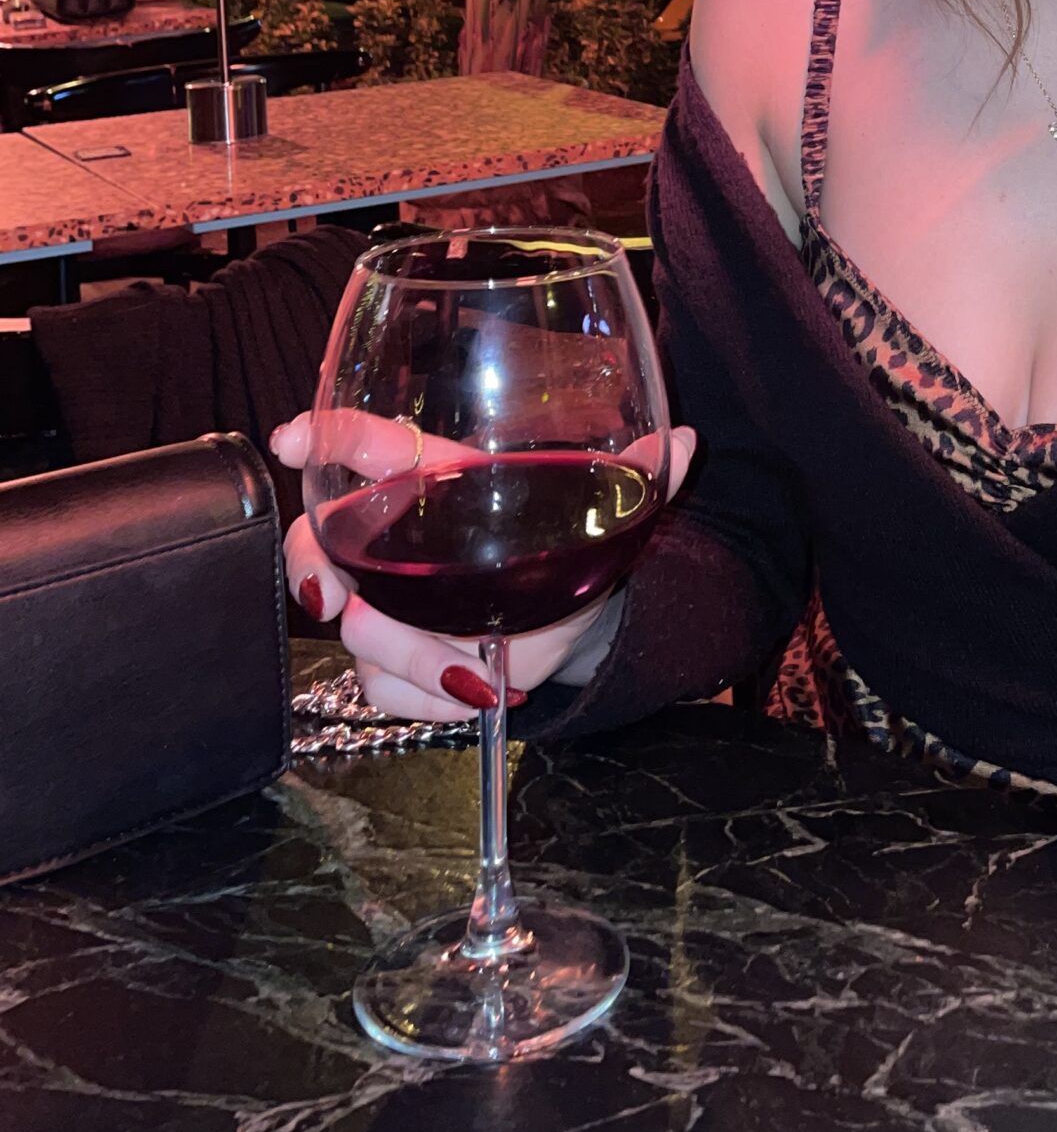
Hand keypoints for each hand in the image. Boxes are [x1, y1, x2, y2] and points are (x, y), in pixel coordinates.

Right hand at [272, 409, 697, 720]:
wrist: (563, 613)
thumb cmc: (560, 542)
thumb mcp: (595, 506)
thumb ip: (638, 476)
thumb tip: (688, 441)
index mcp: (433, 477)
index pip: (361, 444)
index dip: (321, 437)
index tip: (292, 439)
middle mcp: (393, 534)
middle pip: (319, 537)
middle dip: (315, 564)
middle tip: (340, 594)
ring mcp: (383, 600)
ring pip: (355, 629)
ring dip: (408, 653)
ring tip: (470, 667)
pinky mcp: (390, 659)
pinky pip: (381, 686)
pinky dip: (426, 694)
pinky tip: (475, 690)